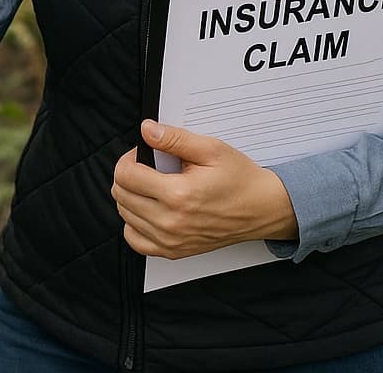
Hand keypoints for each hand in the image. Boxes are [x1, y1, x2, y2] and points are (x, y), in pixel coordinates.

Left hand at [110, 119, 298, 259]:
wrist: (262, 208)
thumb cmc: (240, 179)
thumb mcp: (211, 149)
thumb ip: (174, 138)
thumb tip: (147, 130)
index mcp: (178, 194)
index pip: (126, 175)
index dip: (129, 158)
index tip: (141, 153)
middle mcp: (171, 222)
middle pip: (121, 195)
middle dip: (128, 175)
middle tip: (146, 167)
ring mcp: (171, 240)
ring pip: (125, 216)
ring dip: (130, 197)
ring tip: (151, 185)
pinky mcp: (174, 251)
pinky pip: (135, 240)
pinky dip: (134, 224)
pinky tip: (148, 209)